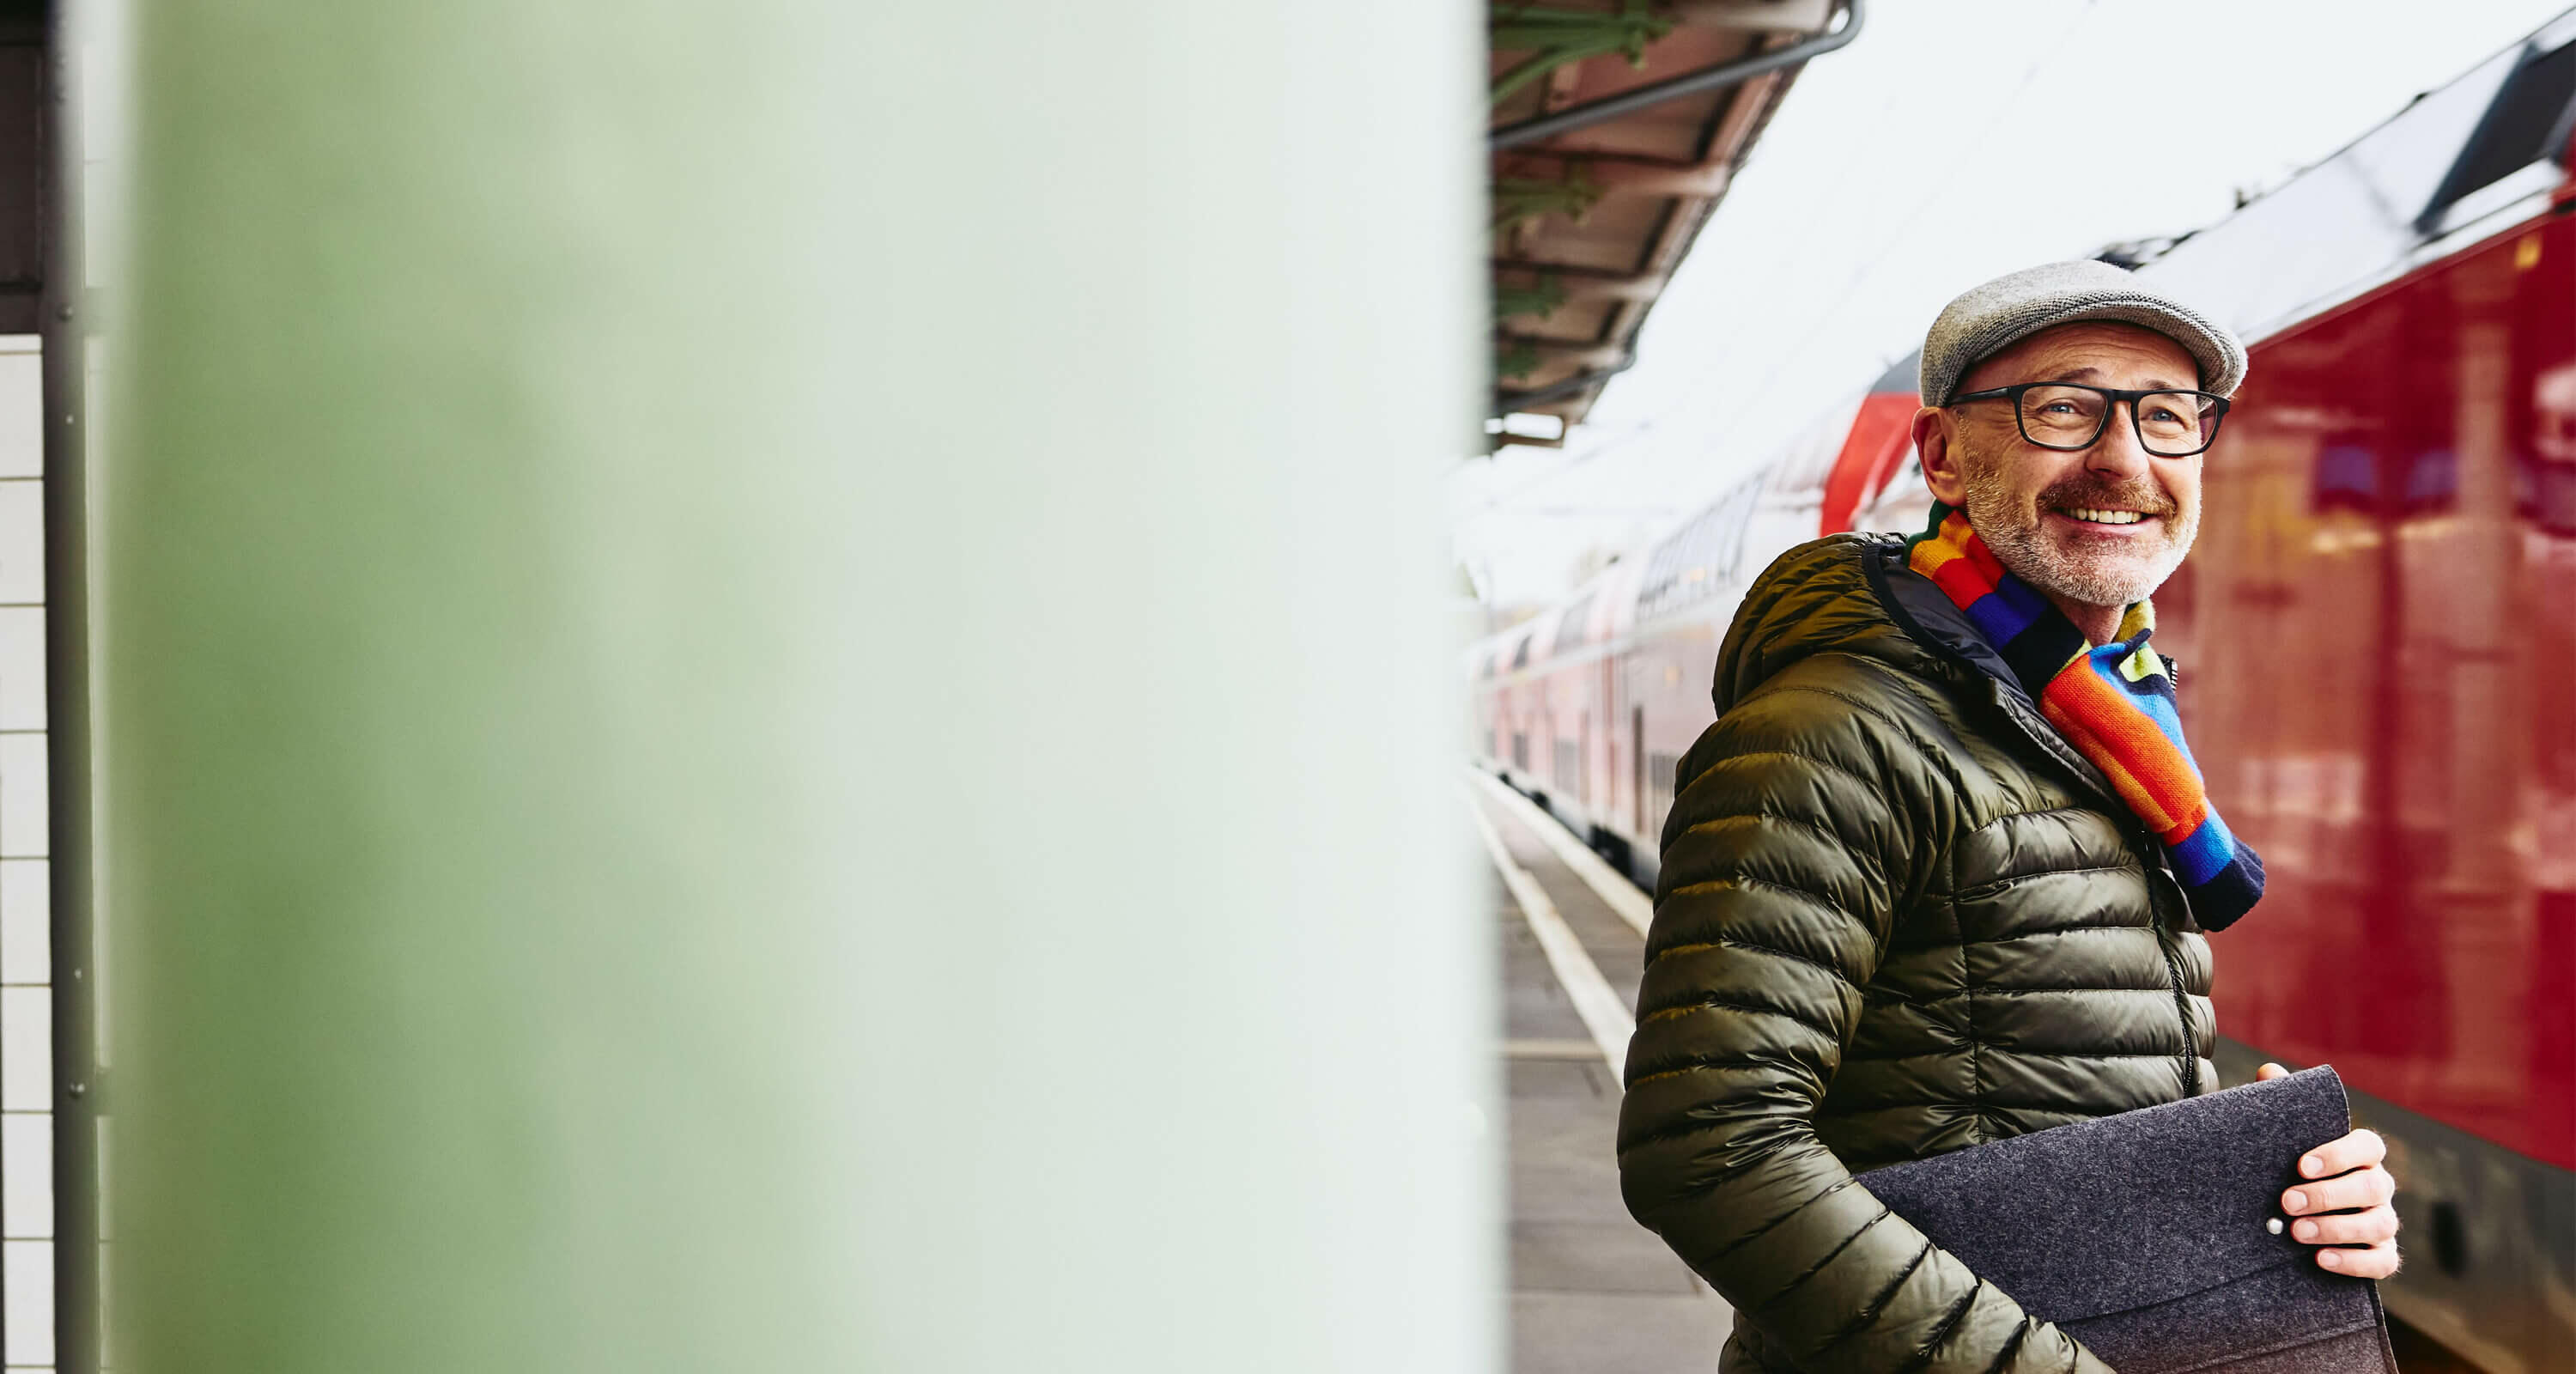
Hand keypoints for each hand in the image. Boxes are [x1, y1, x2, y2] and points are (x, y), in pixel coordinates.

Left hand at [2257, 1062, 2399, 1277]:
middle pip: (2373, 1185)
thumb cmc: (2284, 1168)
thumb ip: (2276, 1103)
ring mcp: (2382, 1220)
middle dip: (2330, 1195)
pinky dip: (2355, 1262)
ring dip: (2338, 1229)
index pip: (2368, 1145)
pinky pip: (2383, 1261)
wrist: (2284, 1217)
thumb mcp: (2277, 1137)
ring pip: (2380, 1223)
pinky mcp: (2381, 1255)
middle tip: (2287, 1202)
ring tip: (2297, 1233)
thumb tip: (2268, 1072)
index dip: (2338, 1154)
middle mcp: (2378, 1185)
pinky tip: (2321, 1260)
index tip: (2300, 1165)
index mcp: (2359, 1153)